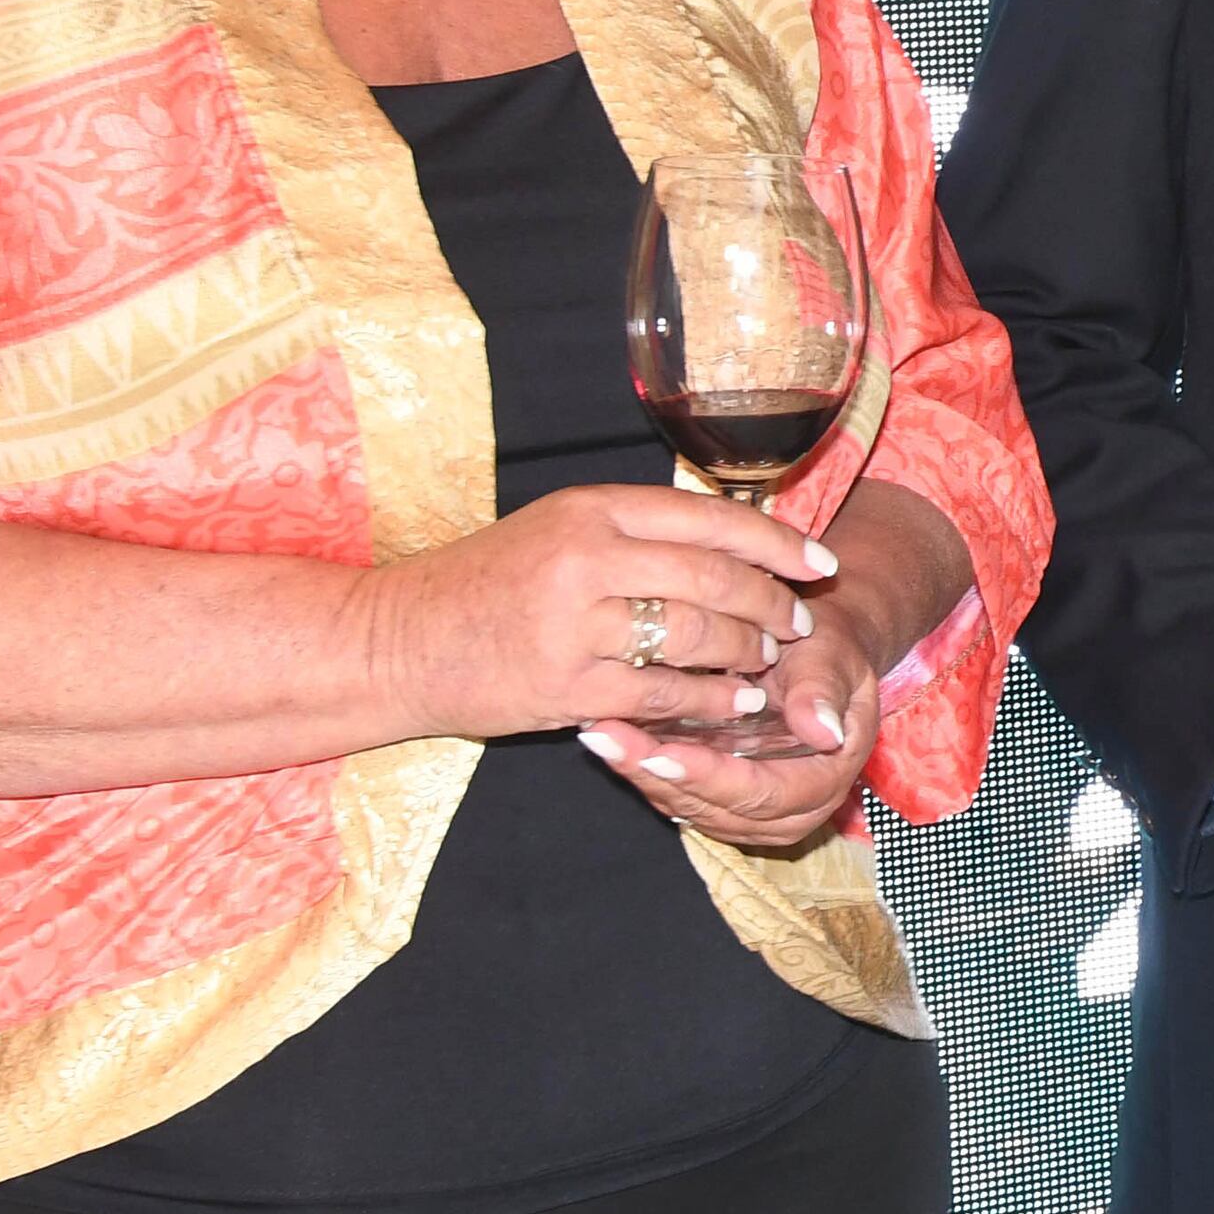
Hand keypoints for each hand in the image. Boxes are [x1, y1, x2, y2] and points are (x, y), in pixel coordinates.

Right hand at [361, 483, 824, 744]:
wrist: (396, 642)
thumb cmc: (482, 585)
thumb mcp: (555, 531)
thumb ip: (632, 532)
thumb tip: (727, 540)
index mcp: (591, 509)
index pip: (711, 520)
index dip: (777, 544)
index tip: (818, 562)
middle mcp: (587, 558)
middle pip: (716, 578)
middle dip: (772, 603)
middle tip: (798, 622)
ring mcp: (575, 624)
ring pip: (697, 637)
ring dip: (747, 653)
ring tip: (767, 661)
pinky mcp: (565, 686)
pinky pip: (664, 695)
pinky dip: (710, 700)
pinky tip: (734, 703)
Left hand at [588, 613, 878, 851]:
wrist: (809, 649)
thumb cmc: (823, 647)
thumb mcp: (831, 656)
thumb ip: (821, 691)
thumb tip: (824, 732)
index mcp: (824, 783)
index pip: (764, 795)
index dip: (711, 776)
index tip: (663, 752)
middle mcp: (788, 811)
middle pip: (715, 807)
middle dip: (656, 774)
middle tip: (607, 738)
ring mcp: (749, 812)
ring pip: (685, 805)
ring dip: (637, 771)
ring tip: (597, 733)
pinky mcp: (716, 800)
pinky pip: (671, 793)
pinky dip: (637, 767)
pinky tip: (605, 735)